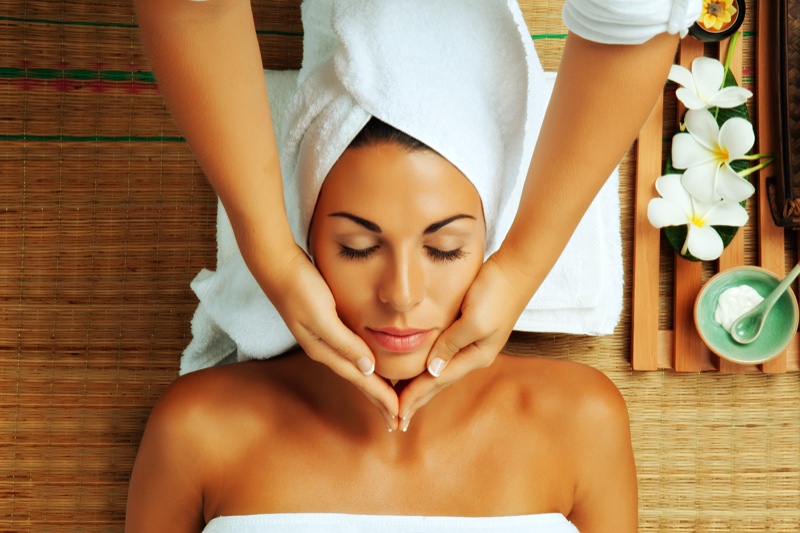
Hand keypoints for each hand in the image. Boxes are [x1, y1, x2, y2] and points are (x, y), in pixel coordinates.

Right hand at [268, 248, 399, 429]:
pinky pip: (352, 352)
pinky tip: (372, 365)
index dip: (381, 398)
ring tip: (390, 399)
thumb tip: (368, 368)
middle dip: (379, 399)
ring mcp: (325, 338)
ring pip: (356, 368)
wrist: (276, 265)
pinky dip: (366, 364)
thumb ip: (344, 342)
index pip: (361, 380)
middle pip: (359, 380)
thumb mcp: (322, 315)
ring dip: (374, 385)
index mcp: (325, 350)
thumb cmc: (299, 287)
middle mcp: (325, 348)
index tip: (399, 416)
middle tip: (399, 421)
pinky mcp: (327, 325)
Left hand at [397, 252, 533, 430]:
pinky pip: (442, 356)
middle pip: (438, 382)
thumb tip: (432, 370)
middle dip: (417, 399)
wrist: (516, 270)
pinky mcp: (468, 331)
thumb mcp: (473, 320)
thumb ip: (452, 344)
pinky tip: (419, 370)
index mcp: (475, 356)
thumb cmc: (495, 292)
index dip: (415, 397)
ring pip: (439, 372)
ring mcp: (472, 344)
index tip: (397, 414)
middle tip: (395, 419)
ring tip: (402, 400)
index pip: (437, 382)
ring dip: (421, 386)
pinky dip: (427, 367)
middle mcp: (473, 355)